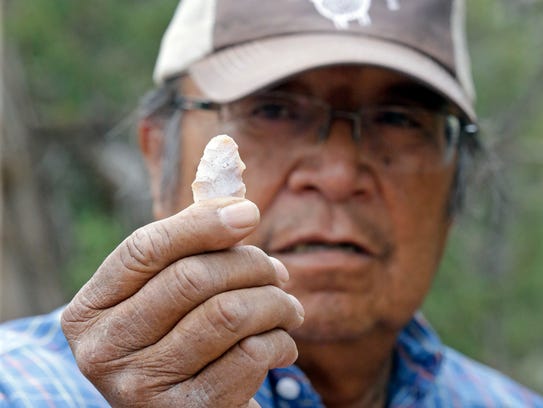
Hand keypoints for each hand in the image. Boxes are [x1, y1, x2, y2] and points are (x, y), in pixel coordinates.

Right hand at [61, 198, 303, 407]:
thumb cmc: (176, 337)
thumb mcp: (164, 296)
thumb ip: (189, 248)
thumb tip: (240, 207)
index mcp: (90, 310)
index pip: (145, 249)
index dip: (202, 223)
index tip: (250, 212)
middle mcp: (104, 350)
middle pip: (192, 278)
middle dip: (251, 265)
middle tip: (277, 272)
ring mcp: (140, 388)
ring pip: (228, 314)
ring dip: (274, 302)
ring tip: (288, 306)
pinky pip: (250, 356)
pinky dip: (279, 341)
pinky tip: (281, 343)